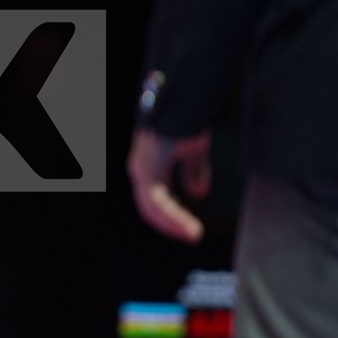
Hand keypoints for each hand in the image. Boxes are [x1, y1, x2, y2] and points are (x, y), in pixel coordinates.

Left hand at [127, 127, 211, 243]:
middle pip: (151, 208)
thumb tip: (197, 195)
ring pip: (151, 208)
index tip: (192, 229)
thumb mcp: (194, 149)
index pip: (156, 200)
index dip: (173, 216)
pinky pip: (155, 201)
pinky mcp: (146, 170)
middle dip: (172, 224)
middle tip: (192, 236)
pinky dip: (172, 215)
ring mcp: (140, 170)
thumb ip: (194, 171)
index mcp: (150, 166)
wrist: (185, 100)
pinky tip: (188, 224)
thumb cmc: (187, 119)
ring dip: (173, 224)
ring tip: (192, 234)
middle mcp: (141, 169)